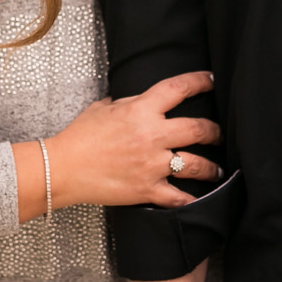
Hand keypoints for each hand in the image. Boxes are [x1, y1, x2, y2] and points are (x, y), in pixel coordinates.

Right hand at [45, 71, 221, 209]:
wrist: (63, 167)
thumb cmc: (78, 137)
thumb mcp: (102, 108)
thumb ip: (126, 104)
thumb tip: (135, 102)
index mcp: (141, 110)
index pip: (178, 89)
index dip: (200, 81)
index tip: (211, 80)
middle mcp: (152, 135)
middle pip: (198, 128)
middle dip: (214, 131)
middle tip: (218, 134)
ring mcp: (152, 164)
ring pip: (195, 164)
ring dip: (210, 168)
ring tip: (216, 171)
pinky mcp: (147, 189)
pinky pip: (178, 198)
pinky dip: (191, 201)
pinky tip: (199, 200)